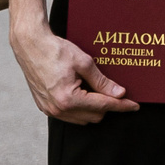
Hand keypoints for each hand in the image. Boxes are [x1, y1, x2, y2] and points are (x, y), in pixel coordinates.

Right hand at [9, 18, 138, 123]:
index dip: (122, 105)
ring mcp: (50, 110)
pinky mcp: (44, 107)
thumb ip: (102, 81)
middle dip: (108, 105)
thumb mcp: (84, 63)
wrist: (30, 45)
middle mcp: (58, 109)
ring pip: (82, 118)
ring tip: (97, 90)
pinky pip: (69, 115)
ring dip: (94, 108)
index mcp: (68, 98)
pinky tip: (84, 93)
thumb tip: (119, 93)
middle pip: (94, 116)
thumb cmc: (55, 50)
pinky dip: (80, 107)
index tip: (134, 105)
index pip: (103, 106)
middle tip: (116, 91)